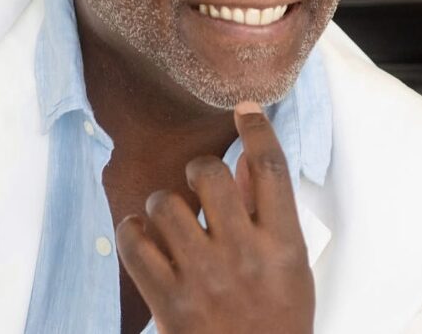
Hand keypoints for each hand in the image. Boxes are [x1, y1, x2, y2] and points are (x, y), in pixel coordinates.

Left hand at [116, 101, 313, 333]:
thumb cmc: (276, 321)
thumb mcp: (289, 267)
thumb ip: (267, 212)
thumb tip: (245, 162)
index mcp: (283, 247)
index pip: (272, 170)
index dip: (258, 130)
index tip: (245, 108)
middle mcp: (243, 257)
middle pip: (212, 175)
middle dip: (200, 168)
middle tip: (199, 182)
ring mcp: (203, 279)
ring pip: (167, 204)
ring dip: (163, 202)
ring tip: (169, 219)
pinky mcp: (168, 302)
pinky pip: (133, 243)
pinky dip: (131, 230)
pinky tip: (141, 235)